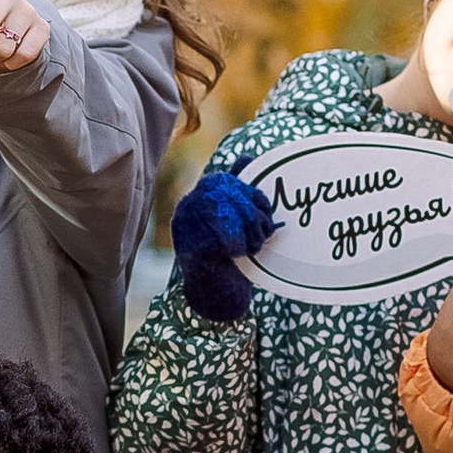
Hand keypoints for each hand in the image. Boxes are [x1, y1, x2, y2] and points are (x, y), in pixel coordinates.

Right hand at [170, 170, 276, 323]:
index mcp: (194, 200)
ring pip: (230, 215)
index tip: (265, 212)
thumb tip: (246, 156)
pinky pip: (226, 238)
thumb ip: (237, 190)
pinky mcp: (194, 251)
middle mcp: (185, 211)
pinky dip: (241, 246)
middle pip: (228, 195)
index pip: (225, 181)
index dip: (251, 194)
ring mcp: (186, 231)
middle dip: (255, 212)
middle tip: (266, 231)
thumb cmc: (227, 256)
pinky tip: (239, 255)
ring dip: (251, 232)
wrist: (214, 296)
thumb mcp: (234, 218)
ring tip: (254, 246)